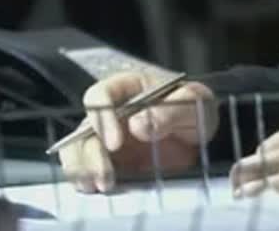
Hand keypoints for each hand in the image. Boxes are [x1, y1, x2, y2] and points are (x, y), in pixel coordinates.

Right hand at [58, 72, 218, 193]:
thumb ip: (170, 111)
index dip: (102, 118)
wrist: (200, 133)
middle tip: (106, 177)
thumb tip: (139, 124)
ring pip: (78, 152)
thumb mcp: (193, 103)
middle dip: (90, 155)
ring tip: (102, 186)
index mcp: (126, 88)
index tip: (115, 143)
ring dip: (84, 170)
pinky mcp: (107, 161)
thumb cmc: (193, 108)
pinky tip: (101, 190)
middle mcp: (109, 113)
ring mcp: (104, 138)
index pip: (100, 96)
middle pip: (84, 130)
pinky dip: (89, 181)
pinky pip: (88, 170)